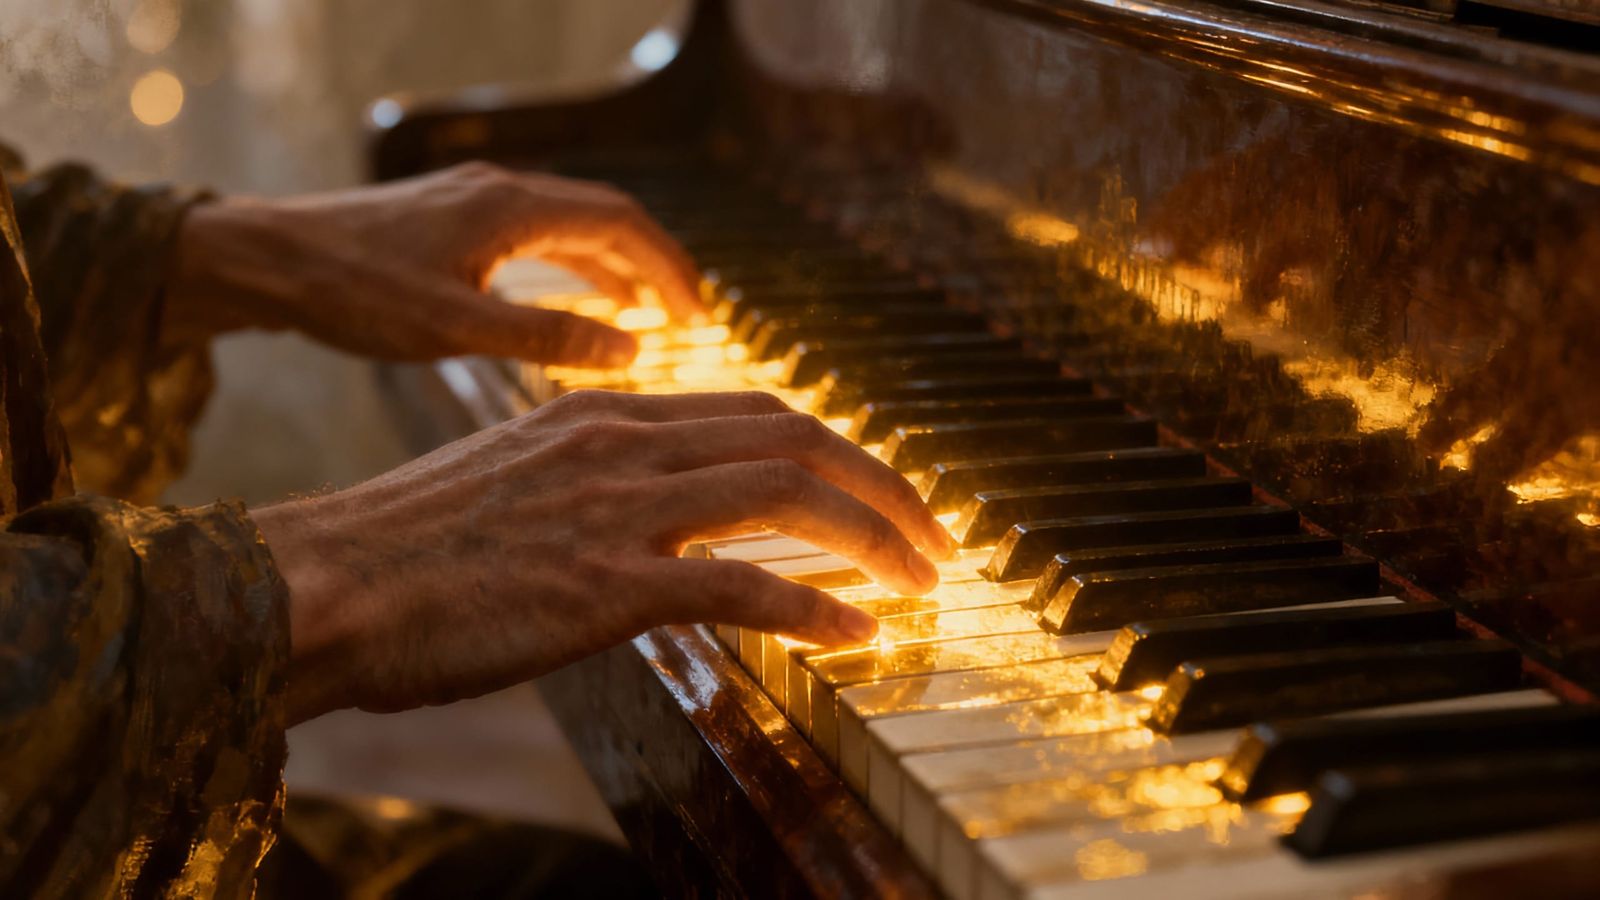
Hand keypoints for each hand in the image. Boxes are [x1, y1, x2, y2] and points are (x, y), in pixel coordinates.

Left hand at [166, 162, 701, 366]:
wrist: (267, 258)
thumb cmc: (354, 292)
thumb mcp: (456, 327)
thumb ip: (547, 337)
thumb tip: (627, 347)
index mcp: (511, 208)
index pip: (622, 223)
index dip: (670, 268)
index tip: (699, 315)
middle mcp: (500, 191)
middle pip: (605, 217)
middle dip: (653, 265)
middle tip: (687, 317)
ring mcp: (475, 201)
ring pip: (570, 225)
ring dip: (614, 265)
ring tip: (647, 313)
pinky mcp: (453, 219)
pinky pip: (536, 234)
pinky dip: (572, 265)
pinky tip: (575, 298)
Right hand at [252, 390, 955, 722]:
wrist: (320, 581)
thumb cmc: (404, 547)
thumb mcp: (510, 481)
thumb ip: (590, 482)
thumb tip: (653, 519)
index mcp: (602, 416)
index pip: (756, 410)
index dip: (836, 449)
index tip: (877, 487)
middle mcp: (621, 444)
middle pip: (794, 437)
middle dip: (883, 484)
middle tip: (934, 532)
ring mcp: (616, 510)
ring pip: (786, 496)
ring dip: (873, 537)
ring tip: (922, 579)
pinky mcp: (603, 585)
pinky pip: (741, 587)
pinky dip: (813, 609)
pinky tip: (856, 634)